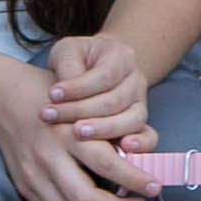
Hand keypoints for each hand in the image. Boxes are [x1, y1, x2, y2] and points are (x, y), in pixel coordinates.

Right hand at [0, 57, 151, 200]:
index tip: (154, 186)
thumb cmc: (56, 99)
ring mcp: (33, 172)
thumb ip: (112, 130)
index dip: (136, 180)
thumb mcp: (87, 104)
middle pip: (86, 198)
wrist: (4, 98)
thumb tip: (142, 158)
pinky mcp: (23, 183)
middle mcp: (49, 154)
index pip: (109, 164)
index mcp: (70, 131)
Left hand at [36, 33, 159, 158]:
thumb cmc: (78, 60)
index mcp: (122, 57)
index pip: (104, 75)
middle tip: (51, 116)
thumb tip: (63, 93)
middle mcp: (137, 80)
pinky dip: (140, 144)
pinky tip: (123, 148)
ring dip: (102, 129)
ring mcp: (141, 104)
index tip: (52, 94)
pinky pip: (149, 136)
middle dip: (81, 110)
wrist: (91, 69)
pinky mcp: (139, 124)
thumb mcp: (68, 52)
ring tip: (77, 133)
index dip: (78, 87)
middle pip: (115, 100)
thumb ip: (68, 67)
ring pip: (131, 119)